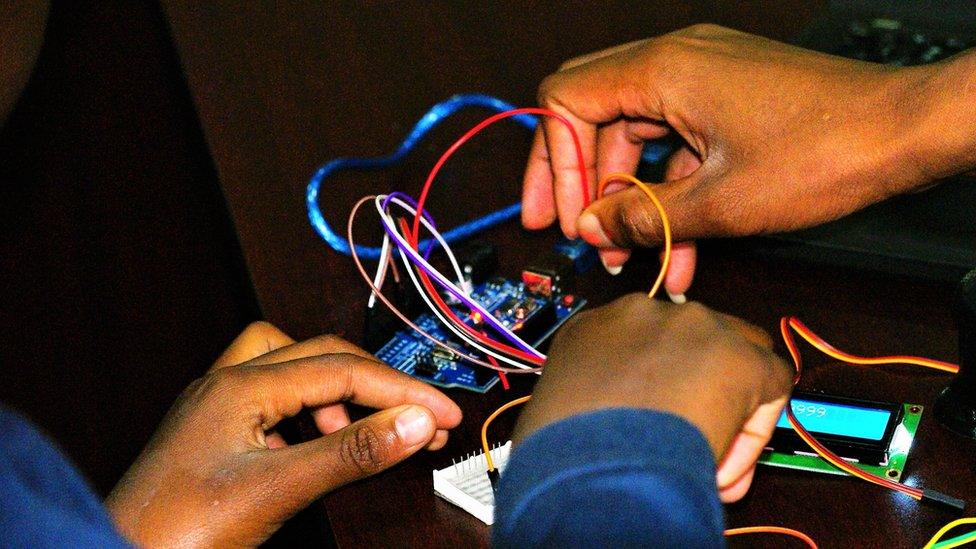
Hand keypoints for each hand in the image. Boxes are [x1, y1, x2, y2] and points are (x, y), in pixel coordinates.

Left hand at [105, 321, 461, 546]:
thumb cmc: (177, 532)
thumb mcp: (279, 490)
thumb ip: (350, 454)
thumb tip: (414, 422)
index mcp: (241, 384)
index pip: (342, 370)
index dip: (400, 392)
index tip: (443, 416)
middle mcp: (228, 383)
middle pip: (322, 358)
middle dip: (377, 387)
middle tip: (422, 420)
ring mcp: (219, 407)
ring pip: (296, 369)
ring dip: (341, 395)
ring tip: (370, 434)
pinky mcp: (217, 433)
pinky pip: (276, 401)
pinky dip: (311, 415)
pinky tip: (320, 446)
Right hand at [513, 294, 792, 501]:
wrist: (591, 457)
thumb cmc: (562, 446)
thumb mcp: (556, 411)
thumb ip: (591, 404)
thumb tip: (614, 427)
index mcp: (593, 327)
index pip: (639, 345)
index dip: (657, 388)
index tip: (656, 421)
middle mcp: (643, 315)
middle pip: (690, 340)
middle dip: (697, 384)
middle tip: (690, 431)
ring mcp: (693, 327)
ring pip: (735, 353)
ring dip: (729, 399)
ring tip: (709, 448)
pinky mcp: (737, 354)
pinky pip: (768, 384)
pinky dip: (755, 426)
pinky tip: (726, 456)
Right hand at [523, 24, 966, 291]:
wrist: (904, 132)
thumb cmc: (827, 149)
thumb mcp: (718, 201)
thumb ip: (643, 215)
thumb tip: (595, 227)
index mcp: (663, 69)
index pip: (567, 103)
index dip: (556, 165)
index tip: (563, 216)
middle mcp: (677, 62)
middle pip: (592, 115)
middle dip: (580, 179)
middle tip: (570, 228)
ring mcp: (703, 78)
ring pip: (636, 136)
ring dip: (630, 197)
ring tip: (633, 256)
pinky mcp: (725, 99)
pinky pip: (676, 143)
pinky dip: (669, 191)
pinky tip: (679, 247)